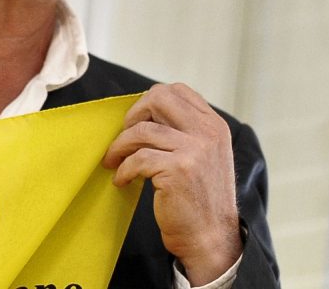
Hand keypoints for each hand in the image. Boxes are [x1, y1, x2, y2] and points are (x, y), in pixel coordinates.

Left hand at [102, 83, 240, 284]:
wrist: (211, 238)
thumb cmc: (199, 198)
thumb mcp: (203, 155)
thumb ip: (185, 131)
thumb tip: (142, 113)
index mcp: (214, 125)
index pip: (178, 90)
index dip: (150, 102)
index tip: (139, 122)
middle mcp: (207, 132)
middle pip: (159, 98)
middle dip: (134, 114)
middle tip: (125, 136)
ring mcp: (194, 150)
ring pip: (142, 130)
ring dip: (120, 145)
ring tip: (114, 160)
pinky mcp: (177, 170)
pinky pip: (138, 158)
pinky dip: (123, 169)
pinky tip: (122, 180)